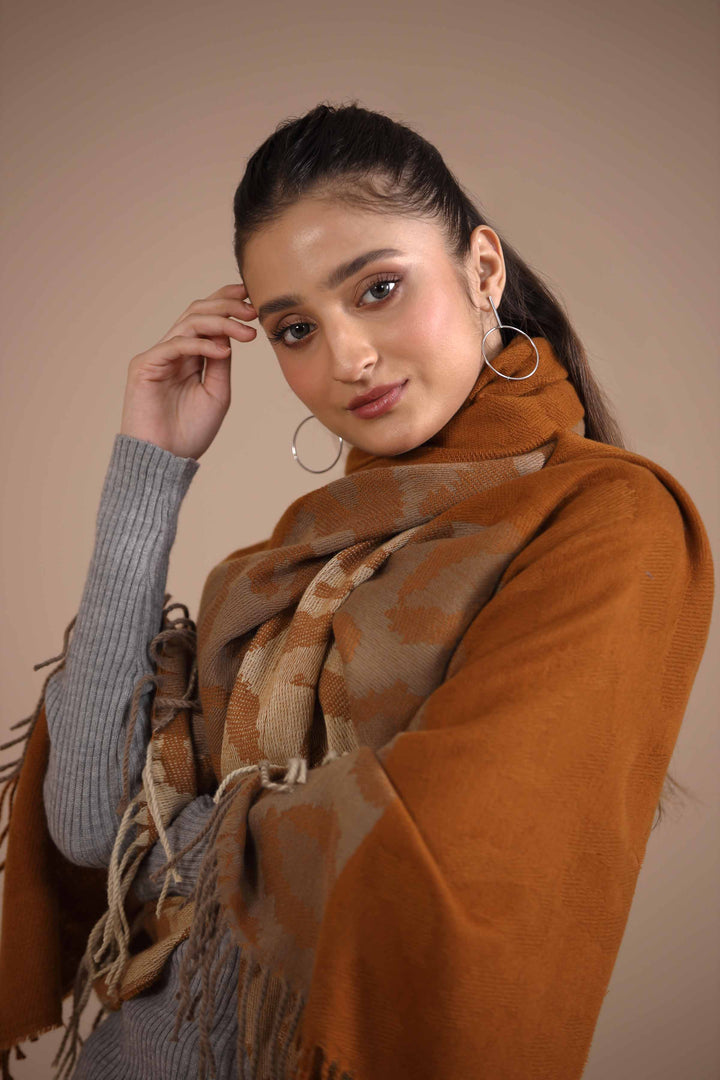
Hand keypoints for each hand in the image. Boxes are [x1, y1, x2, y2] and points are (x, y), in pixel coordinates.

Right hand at [119, 282, 257, 459]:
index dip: (225, 303)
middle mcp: (171, 352)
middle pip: (196, 312)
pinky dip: (202, 345)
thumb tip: (231, 335)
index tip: (251, 298)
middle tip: (252, 310)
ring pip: (188, 323)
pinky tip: (224, 351)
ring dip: (220, 322)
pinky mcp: (145, 366)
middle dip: (226, 306)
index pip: (205, 319)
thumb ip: (220, 364)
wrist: (165, 460)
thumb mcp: (216, 393)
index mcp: (188, 357)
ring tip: (246, 331)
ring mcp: (157, 356)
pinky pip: (176, 345)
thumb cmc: (189, 433)